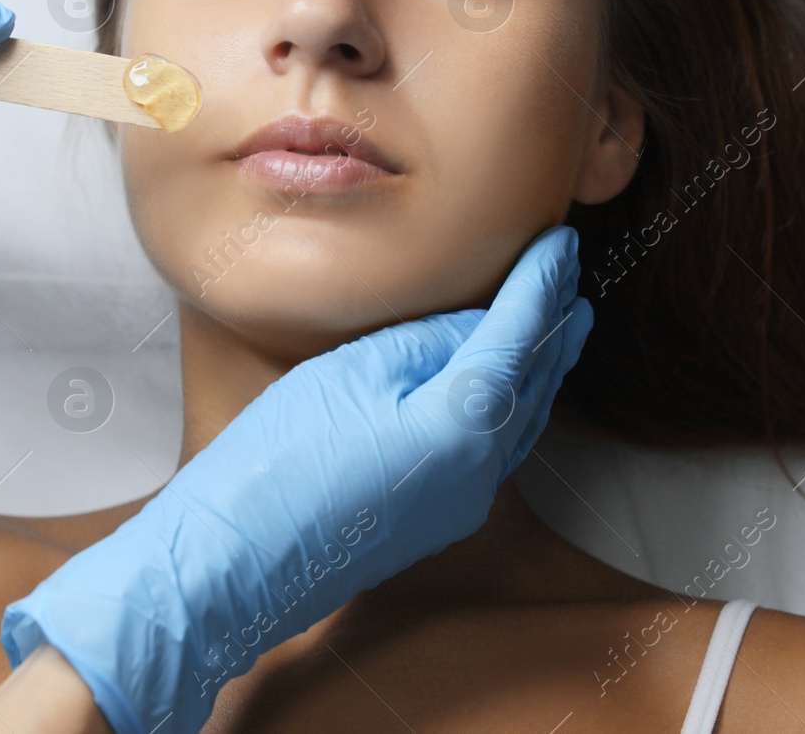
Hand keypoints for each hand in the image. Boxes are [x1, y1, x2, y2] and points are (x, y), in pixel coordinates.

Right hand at [1, 225, 592, 733]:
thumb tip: (473, 325)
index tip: (560, 242)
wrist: (234, 563)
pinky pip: (497, 449)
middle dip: (554, 323)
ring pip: (522, 420)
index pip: (519, 336)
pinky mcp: (435, 520)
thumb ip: (425, 342)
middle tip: (570, 271)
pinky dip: (514, 404)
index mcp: (465, 425)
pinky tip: (505, 388)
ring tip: (561, 325)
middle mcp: (481, 471)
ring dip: (542, 366)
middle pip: (535, 382)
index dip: (541, 283)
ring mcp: (462, 504)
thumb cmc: (279, 462)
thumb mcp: (352, 374)